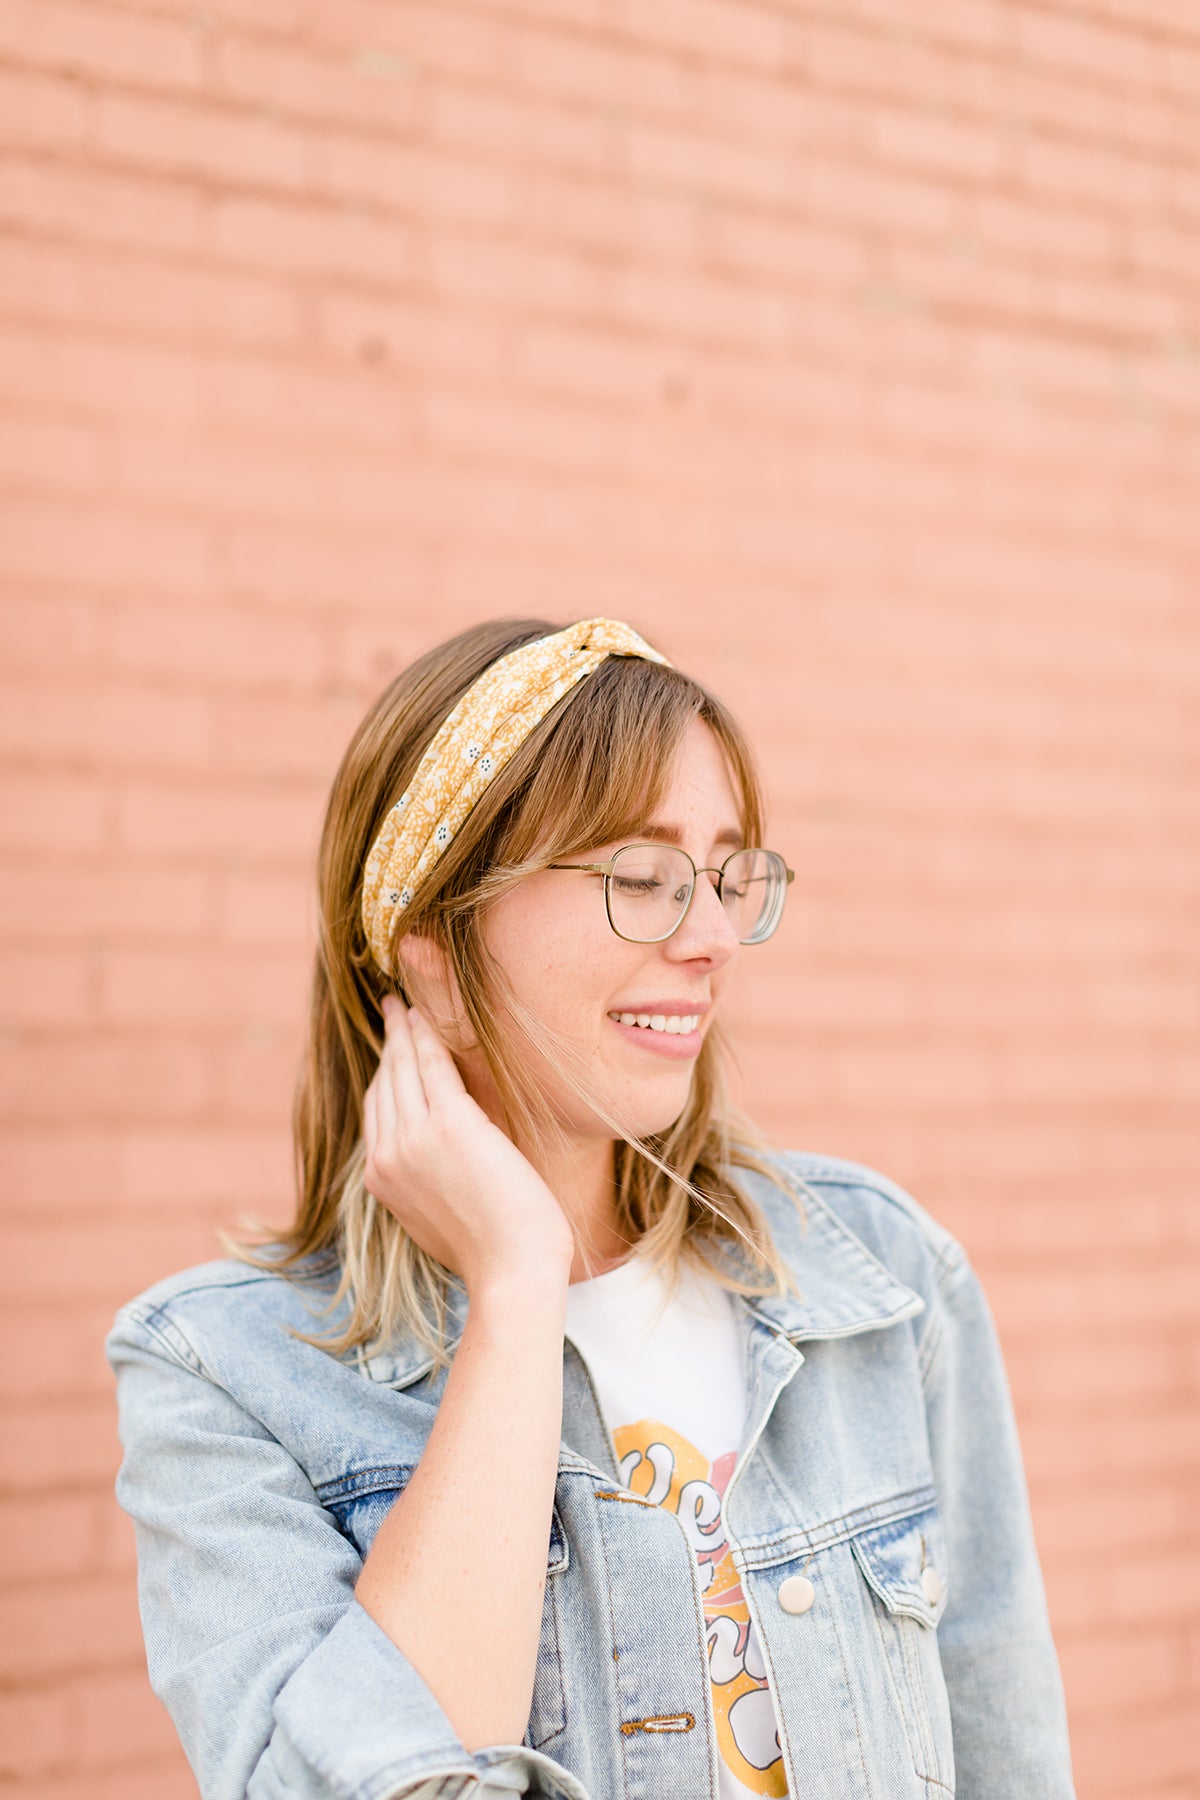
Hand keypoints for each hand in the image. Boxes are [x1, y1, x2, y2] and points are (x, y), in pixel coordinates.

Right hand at [361, 994, 574, 1295]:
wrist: (512, 1270)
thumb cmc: (493, 1250)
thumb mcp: (440, 1217)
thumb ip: (425, 1184)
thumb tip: (434, 1169)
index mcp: (382, 1181)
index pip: (378, 1111)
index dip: (385, 1074)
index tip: (392, 1048)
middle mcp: (388, 1155)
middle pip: (386, 1083)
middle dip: (391, 1043)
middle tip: (394, 1010)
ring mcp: (414, 1139)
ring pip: (404, 1068)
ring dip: (406, 1030)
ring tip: (409, 1004)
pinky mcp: (450, 1125)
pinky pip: (434, 1066)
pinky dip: (430, 1036)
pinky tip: (431, 1015)